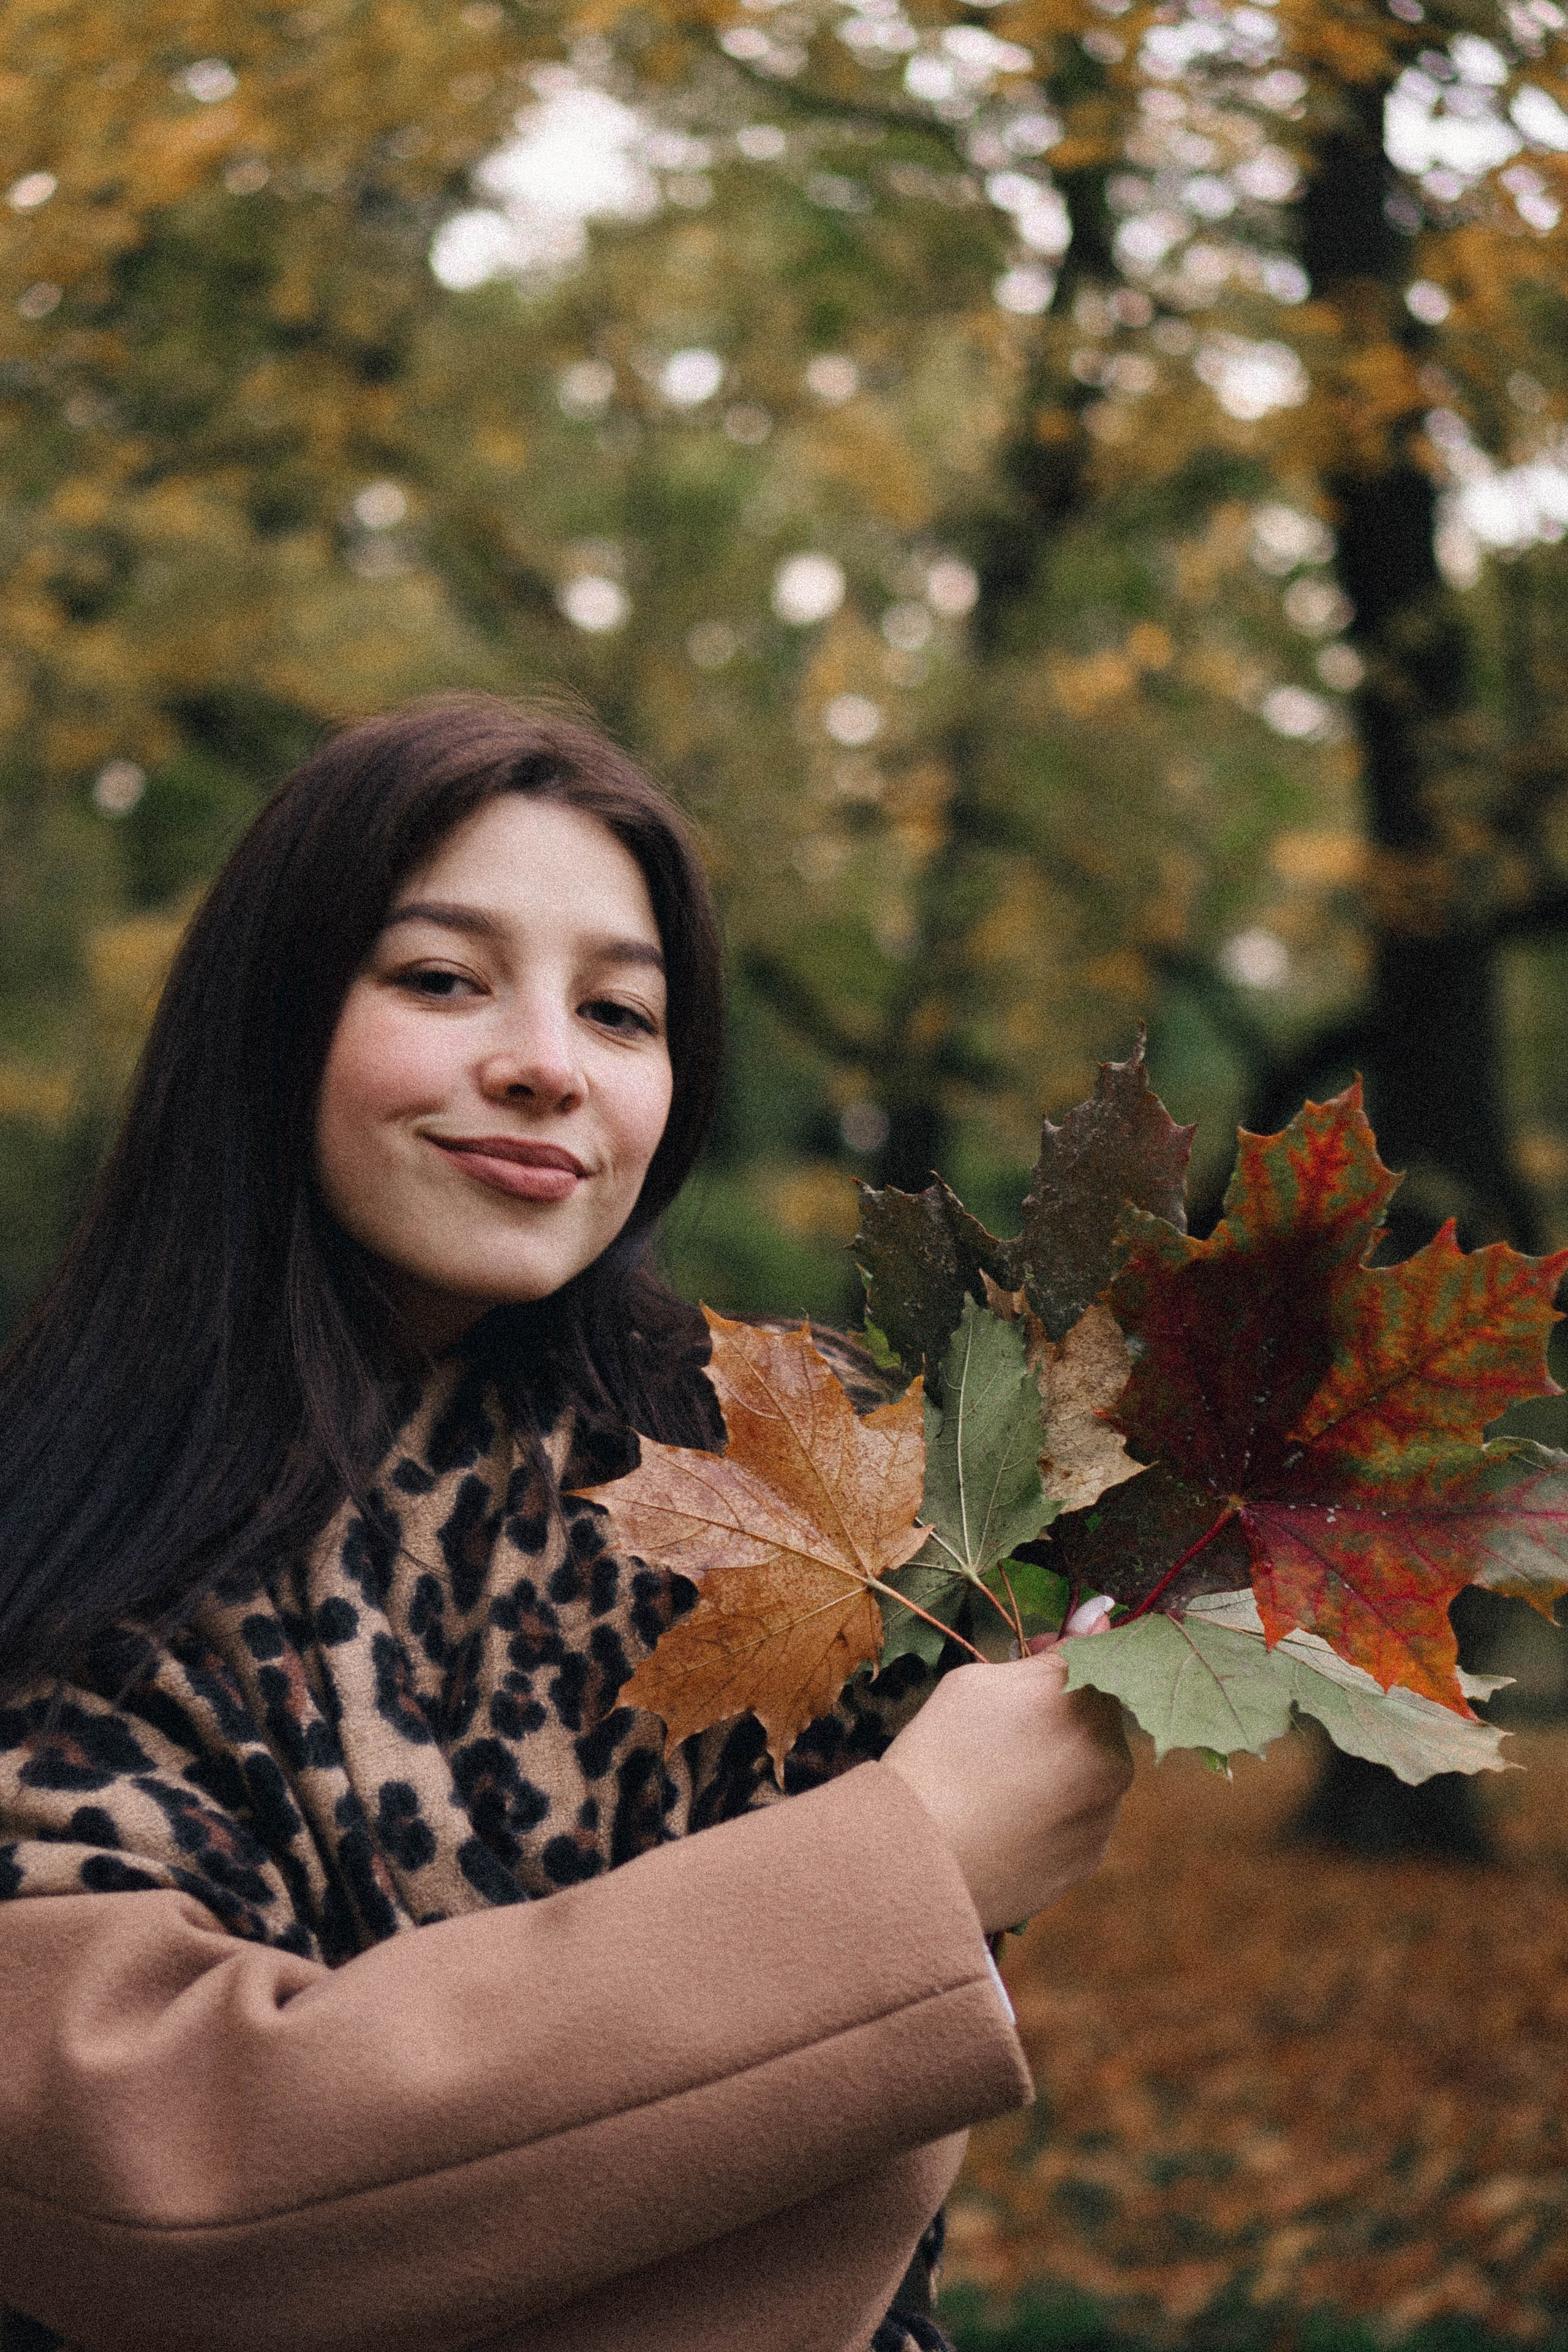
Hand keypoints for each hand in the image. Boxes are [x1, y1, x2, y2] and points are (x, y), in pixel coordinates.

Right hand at [881, 1601, 1131, 1933]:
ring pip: (1092, 1767)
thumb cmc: (937, 1756)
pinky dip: (1054, 1808)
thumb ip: (1049, 1653)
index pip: (1100, 1653)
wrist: (916, 1860)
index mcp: (1084, 1699)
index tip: (1035, 1652)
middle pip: (1098, 1714)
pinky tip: (1006, 1814)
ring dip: (1060, 1760)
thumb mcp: (977, 1683)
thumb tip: (1102, 1613)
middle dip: (1060, 1708)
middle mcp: (1112, 1754)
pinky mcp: (1092, 1856)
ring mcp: (1106, 1811)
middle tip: (1002, 1720)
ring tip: (995, 1777)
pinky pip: (1082, 1816)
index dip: (1064, 1650)